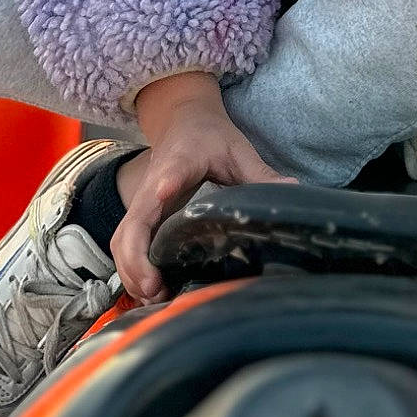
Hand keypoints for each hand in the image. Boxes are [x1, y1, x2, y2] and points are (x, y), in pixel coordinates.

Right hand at [111, 73, 289, 302]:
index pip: (168, 175)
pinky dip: (132, 270)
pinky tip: (150, 292)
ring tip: (155, 297)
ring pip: (122, 240)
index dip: (165, 185)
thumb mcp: (239, 151)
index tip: (164, 193)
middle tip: (157, 288)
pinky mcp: (143, 216)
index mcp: (179, 163)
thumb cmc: (210, 136)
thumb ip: (262, 175)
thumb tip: (294, 191)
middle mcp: (152, 187)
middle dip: (136, 259)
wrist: (183, 119)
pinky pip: (127, 245)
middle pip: (130, 226)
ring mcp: (144, 203)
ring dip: (131, 271)